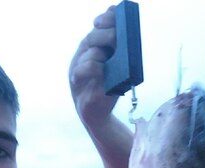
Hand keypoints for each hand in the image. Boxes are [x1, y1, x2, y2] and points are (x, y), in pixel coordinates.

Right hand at [69, 6, 117, 130]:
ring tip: (107, 59)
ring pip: (88, 52)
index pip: (99, 26)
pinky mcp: (76, 82)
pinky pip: (84, 69)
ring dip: (99, 54)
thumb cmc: (109, 90)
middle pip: (93, 37)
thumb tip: (128, 36)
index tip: (115, 14)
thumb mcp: (118, 69)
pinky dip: (94, 69)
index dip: (106, 18)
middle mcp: (83, 55)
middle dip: (105, 34)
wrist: (98, 115)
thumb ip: (120, 52)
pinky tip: (101, 71)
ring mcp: (78, 68)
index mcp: (94, 48)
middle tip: (115, 38)